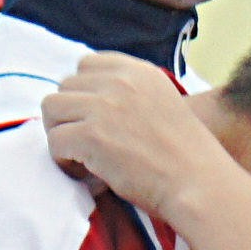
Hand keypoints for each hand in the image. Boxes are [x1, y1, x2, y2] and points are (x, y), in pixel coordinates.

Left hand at [41, 53, 217, 213]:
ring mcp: (103, 107)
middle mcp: (119, 82)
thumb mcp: (164, 104)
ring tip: (82, 157)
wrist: (198, 184)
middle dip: (71, 115)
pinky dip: (63, 160)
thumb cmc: (185, 157)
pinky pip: (54, 141)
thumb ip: (131, 94)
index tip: (94, 119)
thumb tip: (89, 103)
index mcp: (139, 72)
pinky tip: (85, 173)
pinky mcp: (91, 136)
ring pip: (51, 109)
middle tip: (87, 144)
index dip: (84, 94)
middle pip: (65, 86)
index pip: (86, 65)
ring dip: (61, 133)